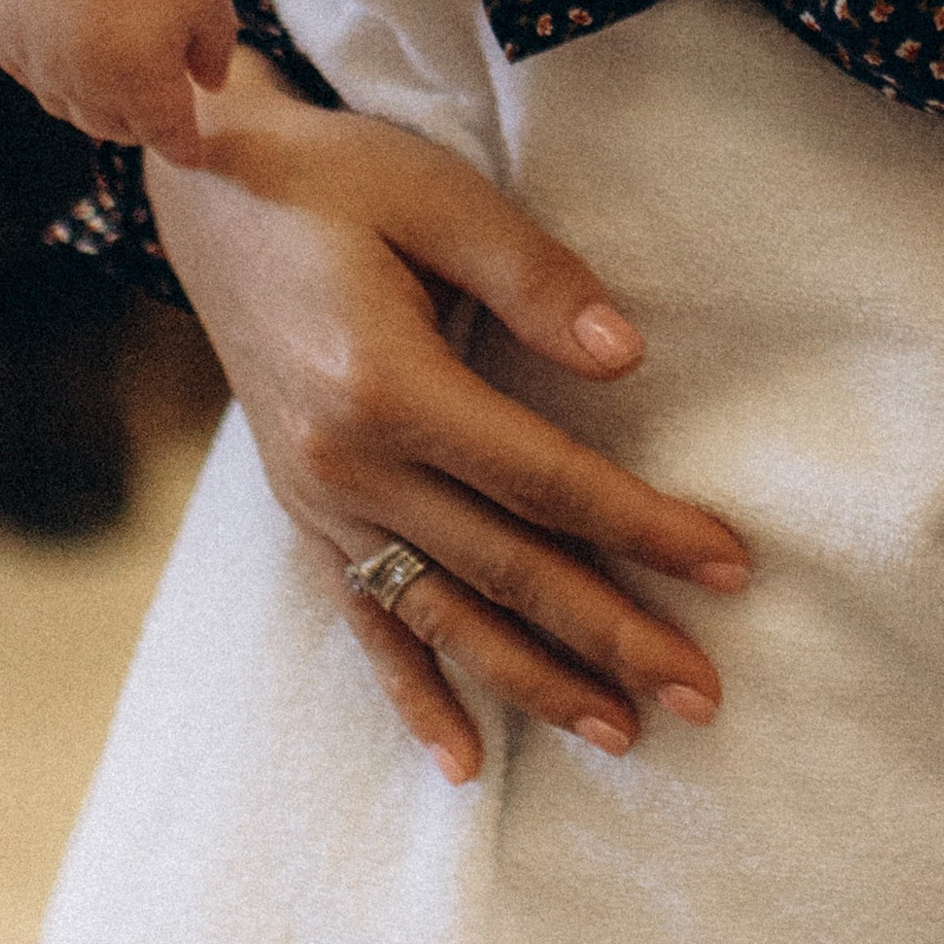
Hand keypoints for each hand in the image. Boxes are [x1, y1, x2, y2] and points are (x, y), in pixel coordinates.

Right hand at [0, 0, 236, 160]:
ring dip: (98, 104)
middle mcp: (85, 85)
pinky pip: (34, 77)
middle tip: (160, 110)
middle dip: (143, 124)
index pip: (168, 138)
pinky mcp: (9, 34)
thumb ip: (216, 51)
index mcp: (143, 84)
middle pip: (117, 128)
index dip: (186, 149)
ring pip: (70, 109)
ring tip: (118, 86)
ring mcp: (41, 62)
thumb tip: (210, 86)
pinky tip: (74, 57)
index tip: (196, 156)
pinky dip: (56, 77)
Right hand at [150, 52, 752, 781]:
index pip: (544, 481)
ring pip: (443, 615)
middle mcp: (347, 465)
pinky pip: (365, 621)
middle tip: (702, 692)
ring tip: (623, 732)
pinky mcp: (307, 512)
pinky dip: (414, 694)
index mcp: (385, 387)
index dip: (641, 526)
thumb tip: (627, 358)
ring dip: (534, 682)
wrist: (214, 197)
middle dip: (611, 635)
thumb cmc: (341, 181)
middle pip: (504, 569)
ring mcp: (321, 502)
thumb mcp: (440, 197)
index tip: (729, 564)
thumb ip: (533, 277)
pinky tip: (463, 763)